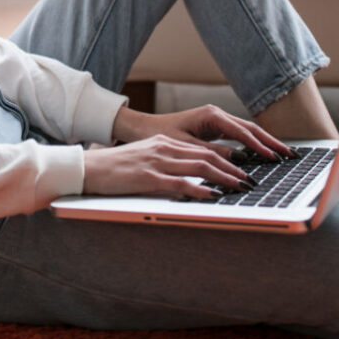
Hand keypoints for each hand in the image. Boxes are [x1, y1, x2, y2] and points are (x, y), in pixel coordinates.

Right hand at [82, 134, 254, 199]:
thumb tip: (190, 179)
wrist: (87, 168)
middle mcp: (164, 148)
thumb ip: (166, 164)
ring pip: (199, 167)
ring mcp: (156, 162)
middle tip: (251, 181)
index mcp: (164, 143)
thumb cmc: (114, 168)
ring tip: (241, 188)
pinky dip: (200, 189)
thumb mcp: (144, 160)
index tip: (242, 171)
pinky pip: (180, 183)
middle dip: (233, 169)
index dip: (226, 160)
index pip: (203, 150)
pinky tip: (213, 195)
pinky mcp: (147, 177)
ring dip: (224, 178)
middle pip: (207, 156)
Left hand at [113, 103, 296, 162]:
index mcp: (211, 115)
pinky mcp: (215, 127)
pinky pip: (240, 136)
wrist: (144, 128)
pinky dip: (253, 144)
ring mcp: (217, 120)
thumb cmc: (160, 135)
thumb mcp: (186, 147)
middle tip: (290, 155)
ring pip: (247, 131)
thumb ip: (212, 153)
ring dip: (266, 143)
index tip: (274, 158)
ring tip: (284, 155)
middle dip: (271, 142)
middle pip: (251, 129)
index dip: (259, 146)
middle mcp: (217, 114)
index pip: (242, 132)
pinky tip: (265, 154)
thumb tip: (239, 161)